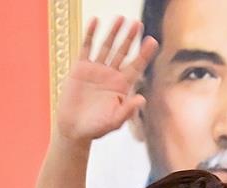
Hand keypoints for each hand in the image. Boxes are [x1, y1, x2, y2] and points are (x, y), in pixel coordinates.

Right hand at [55, 17, 157, 142]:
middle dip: (130, 38)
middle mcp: (111, 75)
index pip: (136, 66)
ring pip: (107, 47)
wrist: (74, 129)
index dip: (144, 53)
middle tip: (137, 23)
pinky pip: (87, 47)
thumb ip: (127, 110)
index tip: (152, 41)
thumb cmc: (96, 128)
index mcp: (122, 86)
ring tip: (121, 18)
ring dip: (113, 33)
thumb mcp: (114, 121)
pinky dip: (90, 34)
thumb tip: (142, 99)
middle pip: (123, 52)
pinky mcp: (80, 68)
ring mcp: (96, 70)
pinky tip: (95, 21)